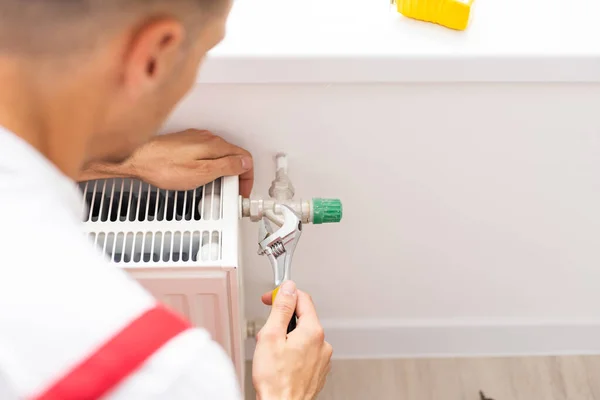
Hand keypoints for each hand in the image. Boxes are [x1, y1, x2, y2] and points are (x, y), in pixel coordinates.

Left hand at [126, 129, 253, 195]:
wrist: (136, 159)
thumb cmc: (163, 167)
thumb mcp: (201, 173)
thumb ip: (226, 166)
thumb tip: (245, 164)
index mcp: (215, 145)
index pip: (244, 157)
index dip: (247, 176)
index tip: (242, 190)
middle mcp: (207, 138)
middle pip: (234, 155)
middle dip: (237, 174)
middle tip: (232, 191)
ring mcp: (196, 139)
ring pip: (220, 153)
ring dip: (224, 169)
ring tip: (217, 187)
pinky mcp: (185, 143)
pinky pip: (206, 152)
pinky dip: (210, 165)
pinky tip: (201, 175)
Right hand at [252, 281, 331, 399]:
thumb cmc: (275, 380)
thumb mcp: (271, 336)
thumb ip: (282, 308)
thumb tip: (289, 288)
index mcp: (313, 331)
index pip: (302, 299)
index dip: (284, 294)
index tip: (271, 298)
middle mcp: (322, 344)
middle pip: (303, 318)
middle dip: (283, 320)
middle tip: (266, 331)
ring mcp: (322, 359)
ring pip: (303, 336)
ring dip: (288, 338)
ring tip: (272, 353)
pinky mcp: (318, 371)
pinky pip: (306, 352)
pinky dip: (293, 352)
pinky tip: (281, 364)